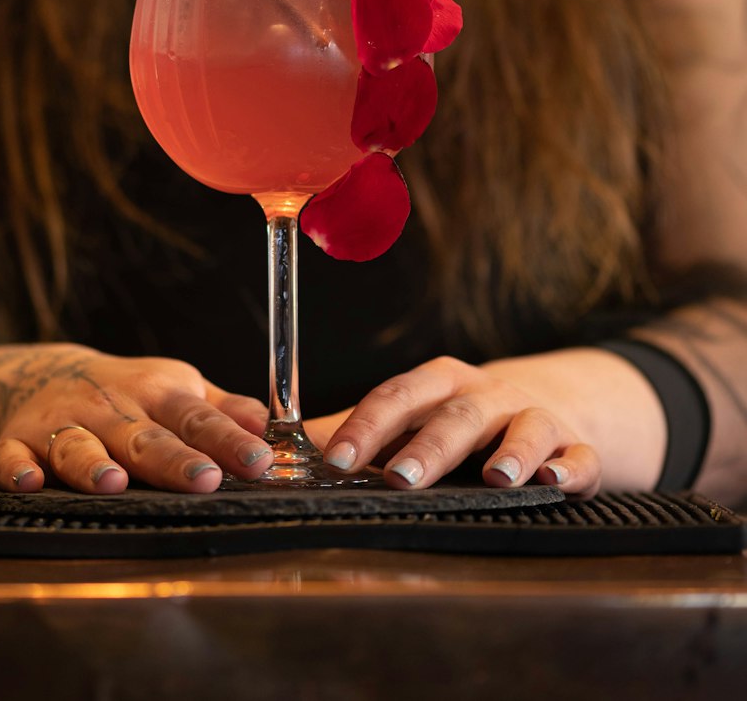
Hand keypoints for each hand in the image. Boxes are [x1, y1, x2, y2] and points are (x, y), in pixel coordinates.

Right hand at [0, 344, 271, 493]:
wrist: (41, 373)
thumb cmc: (126, 392)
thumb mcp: (177, 390)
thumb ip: (223, 410)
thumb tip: (273, 427)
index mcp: (157, 393)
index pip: (198, 418)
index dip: (228, 440)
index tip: (259, 462)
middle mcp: (110, 406)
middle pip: (143, 436)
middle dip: (172, 459)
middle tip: (203, 481)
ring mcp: (61, 423)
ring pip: (77, 446)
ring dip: (93, 465)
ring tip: (113, 483)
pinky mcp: (16, 441)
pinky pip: (9, 456)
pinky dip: (15, 469)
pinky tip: (26, 482)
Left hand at [317, 355, 600, 494]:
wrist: (551, 407)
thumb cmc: (463, 419)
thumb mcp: (413, 415)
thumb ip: (358, 431)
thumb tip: (288, 450)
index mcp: (439, 383)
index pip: (396, 396)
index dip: (366, 425)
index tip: (335, 458)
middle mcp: (486, 395)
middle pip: (456, 415)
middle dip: (429, 446)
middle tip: (400, 478)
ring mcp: (533, 417)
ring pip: (522, 428)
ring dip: (510, 453)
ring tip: (496, 478)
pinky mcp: (574, 447)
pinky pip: (577, 456)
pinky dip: (569, 467)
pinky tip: (554, 481)